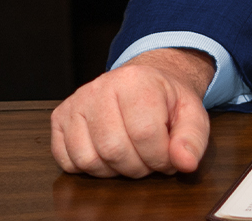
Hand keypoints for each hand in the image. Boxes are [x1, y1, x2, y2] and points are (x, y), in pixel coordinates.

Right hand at [50, 47, 213, 177]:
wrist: (143, 83)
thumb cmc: (166, 101)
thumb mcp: (191, 115)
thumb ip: (192, 139)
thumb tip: (184, 162)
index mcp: (135, 81)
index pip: (145, 134)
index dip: (160, 158)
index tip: (167, 157)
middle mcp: (100, 87)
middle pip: (114, 150)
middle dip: (137, 167)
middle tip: (148, 158)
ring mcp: (76, 102)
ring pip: (88, 159)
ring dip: (113, 170)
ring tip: (128, 155)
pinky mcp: (60, 117)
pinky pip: (66, 160)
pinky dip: (87, 167)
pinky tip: (105, 154)